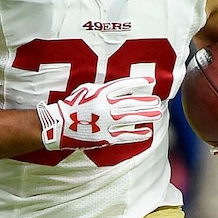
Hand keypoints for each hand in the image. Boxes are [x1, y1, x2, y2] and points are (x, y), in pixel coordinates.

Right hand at [38, 76, 162, 150]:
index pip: (125, 85)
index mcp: (101, 93)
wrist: (59, 125)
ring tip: (158, 114)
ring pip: (131, 118)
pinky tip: (147, 132)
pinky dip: (137, 134)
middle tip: (158, 102)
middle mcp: (106, 107)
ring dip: (146, 116)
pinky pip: (125, 135)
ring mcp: (106, 122)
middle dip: (147, 102)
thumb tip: (120, 88)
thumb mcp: (87, 89)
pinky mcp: (105, 137)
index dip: (139, 82)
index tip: (151, 80)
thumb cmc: (72, 105)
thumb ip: (104, 88)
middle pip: (132, 103)